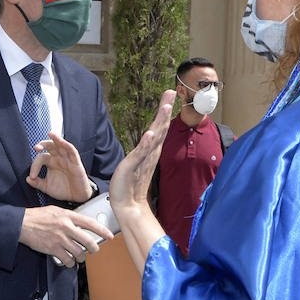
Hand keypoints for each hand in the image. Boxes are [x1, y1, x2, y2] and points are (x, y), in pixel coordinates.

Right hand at [19, 204, 113, 267]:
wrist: (22, 224)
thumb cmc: (38, 217)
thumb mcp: (56, 211)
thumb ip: (69, 217)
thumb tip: (81, 224)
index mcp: (68, 216)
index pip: (90, 223)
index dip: (103, 230)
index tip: (110, 236)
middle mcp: (66, 227)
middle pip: (88, 241)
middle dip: (94, 249)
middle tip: (94, 250)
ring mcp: (60, 239)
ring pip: (79, 253)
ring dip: (81, 257)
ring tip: (79, 257)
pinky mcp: (53, 249)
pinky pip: (68, 260)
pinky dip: (70, 263)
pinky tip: (69, 261)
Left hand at [27, 132, 93, 202]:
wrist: (76, 198)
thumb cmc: (63, 189)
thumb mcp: (47, 187)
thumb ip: (37, 183)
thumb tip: (28, 179)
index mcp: (50, 162)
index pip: (40, 158)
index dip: (34, 166)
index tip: (32, 176)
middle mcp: (58, 158)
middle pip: (50, 146)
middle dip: (43, 144)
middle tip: (36, 147)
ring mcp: (67, 159)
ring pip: (61, 145)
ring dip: (56, 139)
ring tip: (50, 133)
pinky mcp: (76, 162)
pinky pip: (72, 151)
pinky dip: (67, 145)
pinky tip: (62, 142)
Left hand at [109, 91, 175, 222]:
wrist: (128, 205)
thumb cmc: (131, 184)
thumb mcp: (138, 161)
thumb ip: (144, 149)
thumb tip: (149, 138)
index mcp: (151, 150)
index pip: (160, 127)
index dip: (164, 110)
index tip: (169, 94)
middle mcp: (150, 153)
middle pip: (161, 128)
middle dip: (165, 110)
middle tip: (170, 93)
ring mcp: (143, 159)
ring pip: (154, 137)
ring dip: (160, 122)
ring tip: (165, 108)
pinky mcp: (134, 166)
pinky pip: (141, 153)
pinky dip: (146, 143)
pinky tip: (150, 134)